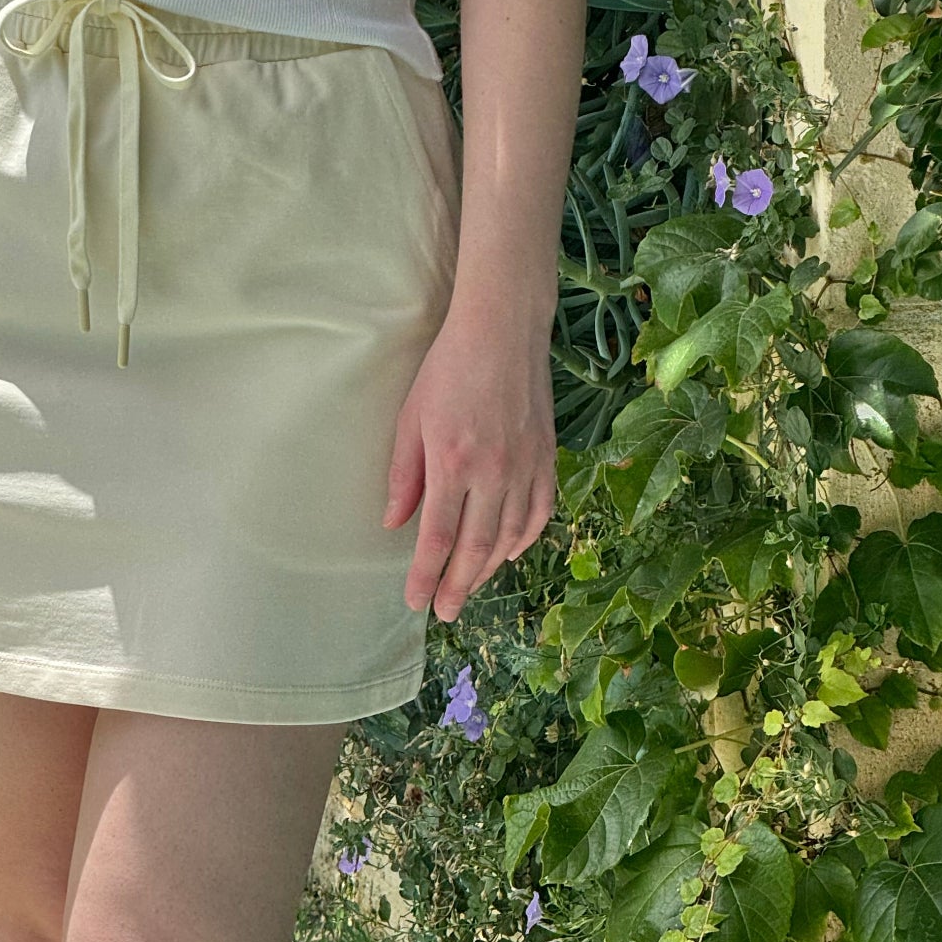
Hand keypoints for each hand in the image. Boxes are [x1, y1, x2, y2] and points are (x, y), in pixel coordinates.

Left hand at [381, 302, 555, 622]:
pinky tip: (507, 552)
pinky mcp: (548, 457)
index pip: (437, 536)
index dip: (426, 576)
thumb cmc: (448, 368)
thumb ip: (404, 475)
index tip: (415, 601)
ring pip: (511, 537)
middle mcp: (494, 471)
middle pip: (476, 547)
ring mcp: (526, 466)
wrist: (502, 331)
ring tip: (468, 586)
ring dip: (488, 569)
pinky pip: (539, 513)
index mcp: (453, 461)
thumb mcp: (411, 417)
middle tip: (445, 611)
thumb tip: (393, 524)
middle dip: (458, 586)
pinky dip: (524, 540)